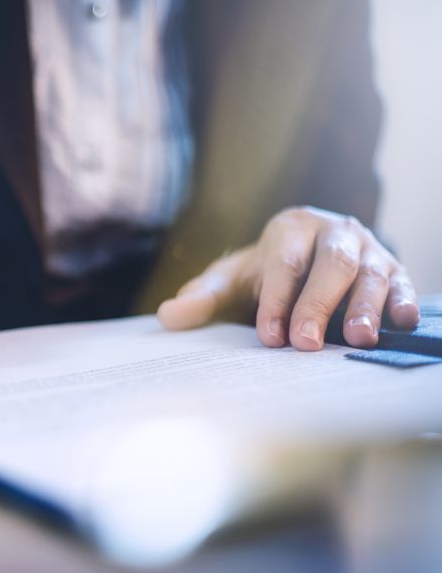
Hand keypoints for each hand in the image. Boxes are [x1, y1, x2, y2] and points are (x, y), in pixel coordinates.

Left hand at [157, 206, 419, 349]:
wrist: (304, 265)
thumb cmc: (263, 277)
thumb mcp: (230, 283)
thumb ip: (201, 298)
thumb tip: (166, 318)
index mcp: (291, 228)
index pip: (285, 263)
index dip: (277, 299)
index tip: (269, 335)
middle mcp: (334, 232)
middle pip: (331, 264)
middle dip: (318, 303)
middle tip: (307, 344)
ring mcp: (368, 250)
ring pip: (371, 273)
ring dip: (366, 306)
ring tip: (359, 339)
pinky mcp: (394, 271)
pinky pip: (403, 284)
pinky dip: (405, 301)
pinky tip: (402, 323)